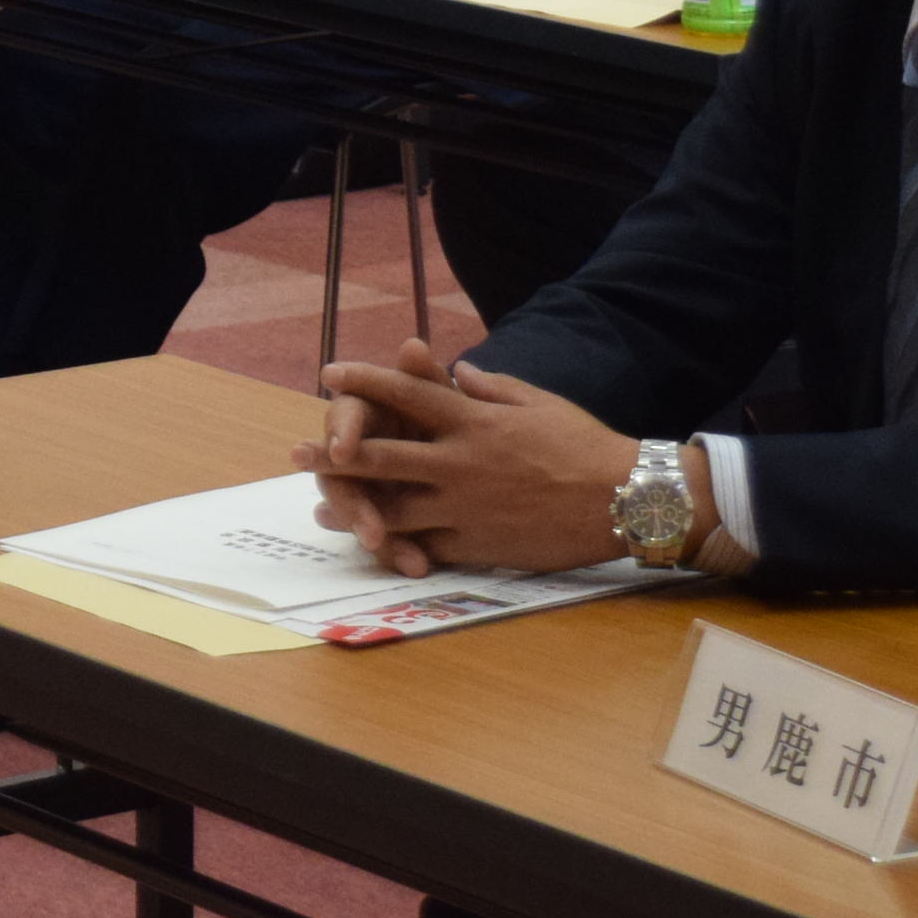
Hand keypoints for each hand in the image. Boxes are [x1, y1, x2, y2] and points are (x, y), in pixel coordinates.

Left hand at [306, 341, 637, 576]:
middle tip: (296, 452)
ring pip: (394, 507)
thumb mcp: (535, 401)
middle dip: (334, 453)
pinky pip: (427, 545)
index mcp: (472, 420)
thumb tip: (454, 372)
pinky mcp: (477, 544)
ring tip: (321, 507)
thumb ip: (488, 387)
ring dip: (354, 507)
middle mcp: (459, 462)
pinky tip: (373, 545)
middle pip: (382, 455)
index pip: (405, 392)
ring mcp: (465, 507)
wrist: (622, 501)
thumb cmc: (583, 444)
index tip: (330, 372)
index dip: (363, 380)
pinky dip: (398, 544)